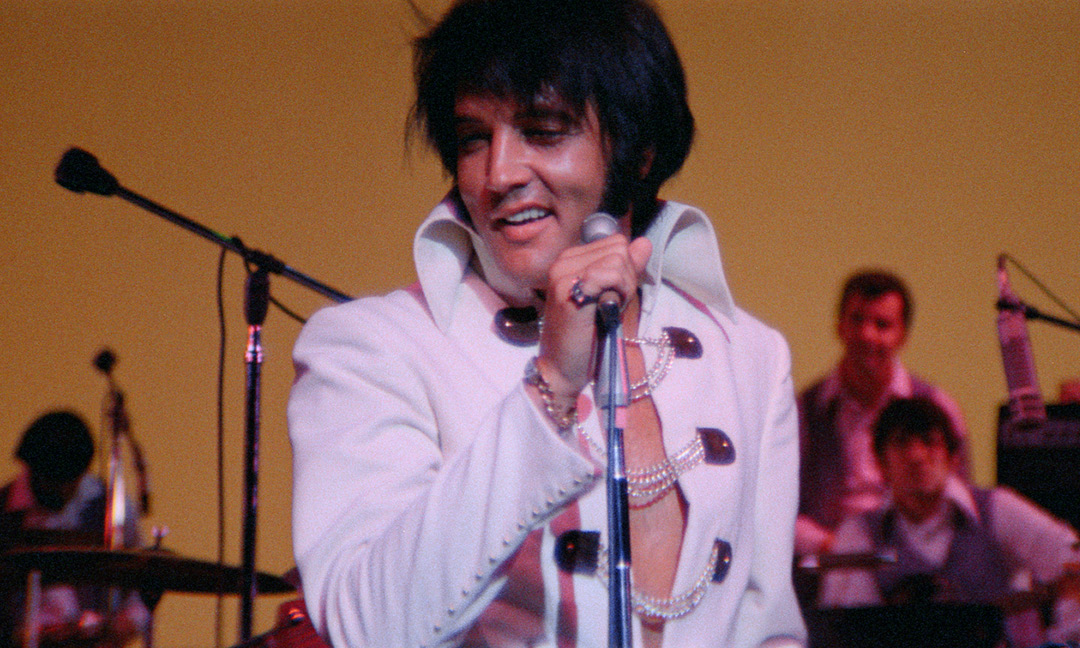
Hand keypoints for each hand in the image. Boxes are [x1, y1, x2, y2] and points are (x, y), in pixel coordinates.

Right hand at [535, 233, 651, 400]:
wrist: (562, 368)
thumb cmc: (586, 336)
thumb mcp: (611, 295)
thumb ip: (627, 269)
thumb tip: (644, 242)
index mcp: (571, 259)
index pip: (616, 242)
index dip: (625, 269)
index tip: (612, 295)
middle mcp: (563, 261)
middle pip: (619, 248)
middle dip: (626, 277)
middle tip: (610, 305)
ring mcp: (563, 274)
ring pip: (618, 259)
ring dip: (623, 287)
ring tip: (607, 309)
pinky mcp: (568, 291)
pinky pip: (610, 274)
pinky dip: (618, 293)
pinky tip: (605, 311)